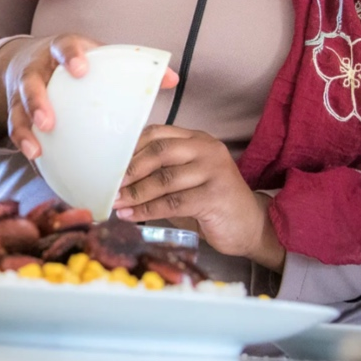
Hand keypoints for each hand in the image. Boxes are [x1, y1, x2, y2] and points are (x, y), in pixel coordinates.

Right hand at [0, 35, 177, 161]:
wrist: (26, 59)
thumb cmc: (74, 62)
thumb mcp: (96, 55)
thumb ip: (131, 67)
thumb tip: (174, 80)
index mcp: (61, 50)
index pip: (65, 47)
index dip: (71, 57)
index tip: (80, 70)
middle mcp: (37, 69)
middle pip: (31, 82)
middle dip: (37, 102)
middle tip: (49, 122)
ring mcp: (21, 92)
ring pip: (17, 109)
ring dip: (24, 130)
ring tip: (36, 150)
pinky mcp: (15, 111)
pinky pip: (16, 130)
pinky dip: (24, 146)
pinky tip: (36, 162)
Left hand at [113, 125, 285, 270]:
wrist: (251, 226)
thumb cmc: (210, 203)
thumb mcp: (184, 181)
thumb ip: (159, 173)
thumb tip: (118, 178)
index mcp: (197, 139)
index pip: (157, 133)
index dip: (130, 148)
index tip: (110, 165)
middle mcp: (207, 149)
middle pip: (158, 151)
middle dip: (129, 170)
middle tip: (109, 186)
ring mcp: (214, 170)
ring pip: (163, 178)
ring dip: (134, 193)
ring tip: (115, 203)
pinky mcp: (215, 196)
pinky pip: (173, 203)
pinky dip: (147, 210)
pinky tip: (131, 216)